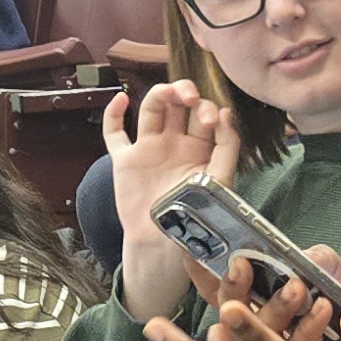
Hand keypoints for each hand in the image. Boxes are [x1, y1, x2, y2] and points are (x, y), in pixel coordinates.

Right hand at [104, 82, 243, 318]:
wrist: (164, 248)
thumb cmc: (197, 219)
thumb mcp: (221, 181)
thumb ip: (227, 146)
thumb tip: (226, 112)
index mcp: (201, 149)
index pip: (205, 114)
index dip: (208, 109)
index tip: (211, 120)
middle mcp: (176, 144)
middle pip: (180, 105)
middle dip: (187, 94)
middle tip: (191, 100)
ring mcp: (150, 150)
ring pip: (153, 109)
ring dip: (161, 94)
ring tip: (170, 93)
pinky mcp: (125, 160)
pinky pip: (114, 133)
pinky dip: (113, 114)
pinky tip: (121, 99)